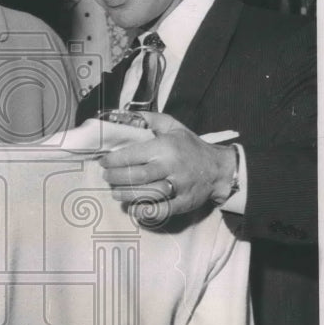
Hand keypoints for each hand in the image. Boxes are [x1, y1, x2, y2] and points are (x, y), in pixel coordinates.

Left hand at [99, 111, 237, 216]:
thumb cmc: (191, 147)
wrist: (219, 169)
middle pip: (136, 176)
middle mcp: (171, 166)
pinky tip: (133, 207)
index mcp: (166, 147)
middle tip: (106, 178)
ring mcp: (178, 186)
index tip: (104, 162)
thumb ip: (151, 119)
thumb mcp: (174, 126)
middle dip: (116, 178)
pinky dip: (144, 210)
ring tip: (115, 192)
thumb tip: (126, 114)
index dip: (114, 160)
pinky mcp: (182, 203)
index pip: (133, 154)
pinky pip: (160, 210)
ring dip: (126, 195)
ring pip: (146, 193)